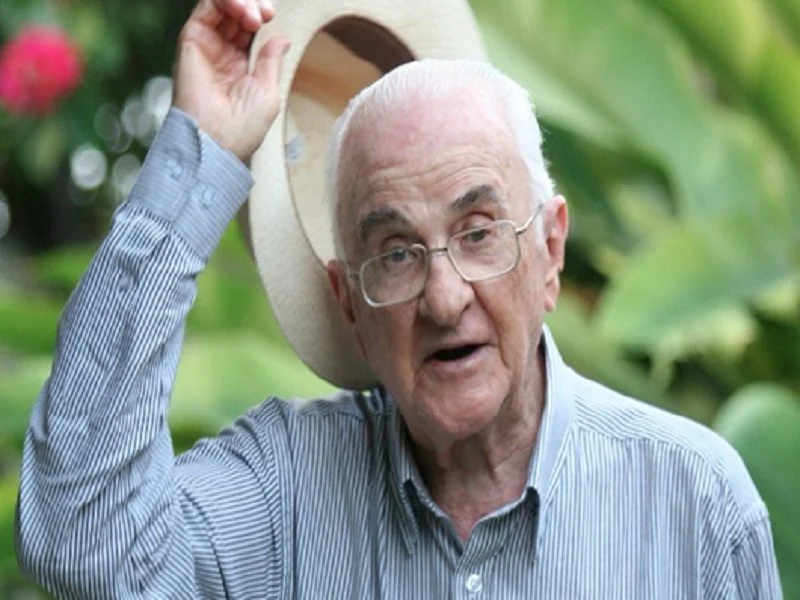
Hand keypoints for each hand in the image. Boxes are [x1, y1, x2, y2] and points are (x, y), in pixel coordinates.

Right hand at [173, 0, 289, 160]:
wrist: (217, 140)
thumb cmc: (243, 127)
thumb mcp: (268, 91)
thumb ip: (271, 61)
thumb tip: (282, 37)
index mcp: (241, 66)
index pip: (250, 28)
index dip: (260, 14)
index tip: (271, 17)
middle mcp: (222, 53)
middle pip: (237, 13)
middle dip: (253, 5)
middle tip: (266, 14)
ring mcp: (207, 46)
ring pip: (221, 6)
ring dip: (241, 2)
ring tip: (255, 16)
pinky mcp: (192, 41)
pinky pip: (206, 8)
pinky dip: (225, 2)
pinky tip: (244, 13)